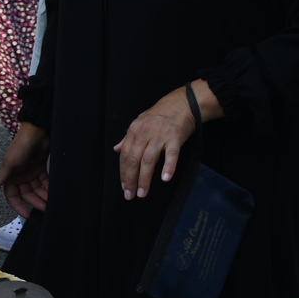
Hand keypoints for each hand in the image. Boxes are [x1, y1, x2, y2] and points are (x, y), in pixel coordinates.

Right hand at [0, 122, 49, 216]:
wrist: (37, 133)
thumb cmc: (21, 146)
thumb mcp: (10, 163)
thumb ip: (1, 177)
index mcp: (10, 176)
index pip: (12, 196)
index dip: (18, 206)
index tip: (27, 215)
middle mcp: (19, 176)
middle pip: (27, 194)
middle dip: (35, 201)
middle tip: (44, 207)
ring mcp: (30, 173)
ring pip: (36, 190)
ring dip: (43, 196)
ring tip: (50, 201)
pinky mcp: (40, 169)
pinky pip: (44, 182)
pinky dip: (48, 187)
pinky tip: (53, 192)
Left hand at [117, 83, 217, 199]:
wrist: (182, 102)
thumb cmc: (160, 114)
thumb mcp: (140, 122)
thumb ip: (128, 137)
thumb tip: (116, 149)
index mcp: (134, 130)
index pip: (125, 155)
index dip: (123, 172)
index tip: (124, 186)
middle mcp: (145, 133)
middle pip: (134, 160)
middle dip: (130, 179)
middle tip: (129, 195)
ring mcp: (160, 135)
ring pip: (149, 160)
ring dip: (144, 179)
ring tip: (142, 192)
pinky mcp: (175, 137)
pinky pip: (171, 154)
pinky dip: (168, 167)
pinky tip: (164, 178)